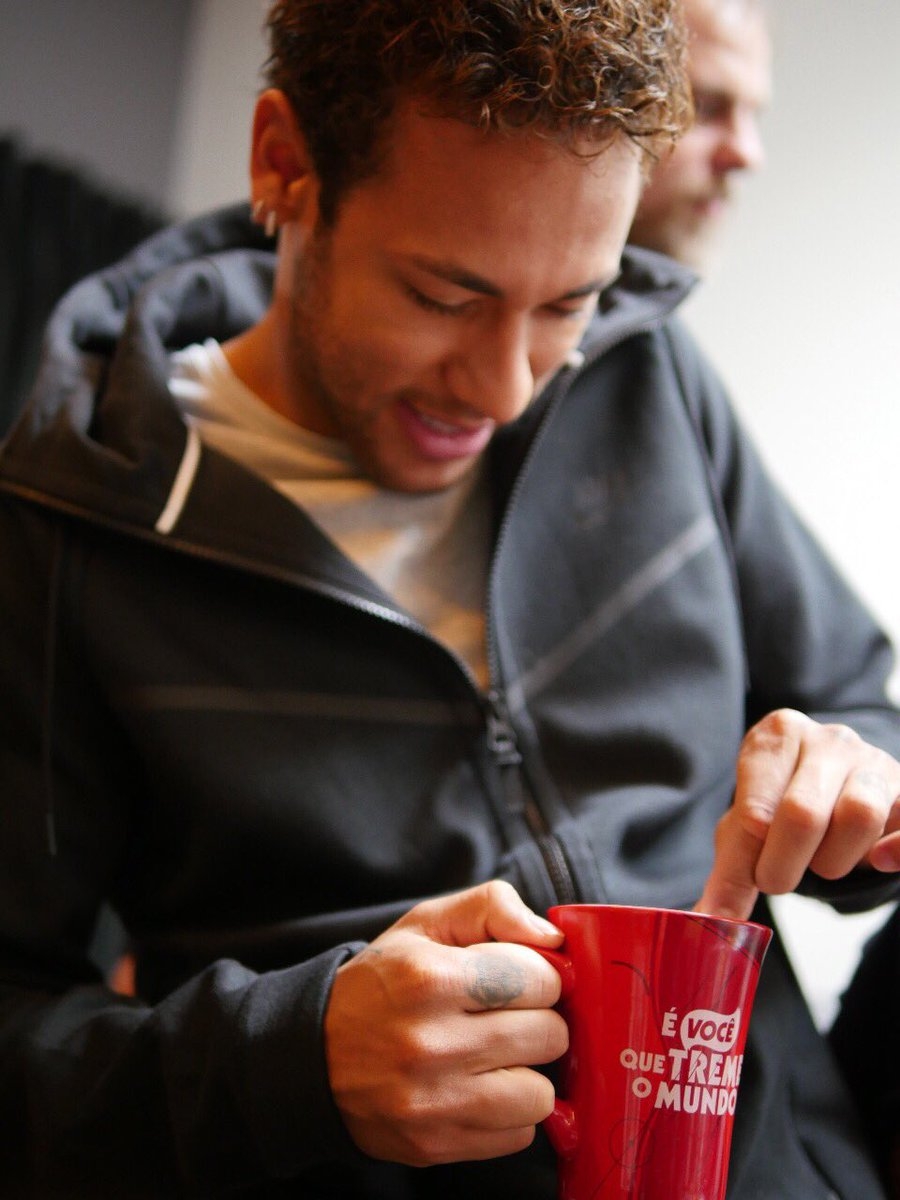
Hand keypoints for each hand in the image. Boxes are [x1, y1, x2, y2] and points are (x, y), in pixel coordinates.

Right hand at [323, 880, 566, 1165]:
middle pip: (549, 1035)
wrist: (314, 1057)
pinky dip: (510, 1112)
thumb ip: (493, 907)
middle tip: (509, 1016)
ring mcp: (433, 1101)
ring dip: (528, 1072)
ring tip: (498, 1056)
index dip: (539, 975)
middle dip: (538, 1020)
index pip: (540, 979)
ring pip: (541, 1093)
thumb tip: (553, 940)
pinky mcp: (436, 1145)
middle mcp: (431, 1042)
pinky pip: (519, 1134)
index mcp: (429, 978)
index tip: (520, 979)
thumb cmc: (383, 982)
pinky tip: (480, 1088)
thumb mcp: (426, 923)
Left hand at [696, 708, 899, 919]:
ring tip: (823, 860)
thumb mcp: (747, 829)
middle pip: (804, 813)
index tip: (756, 875)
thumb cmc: (780, 805)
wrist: (837, 783)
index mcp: (779, 735)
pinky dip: (896, 851)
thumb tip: (710, 921)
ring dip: (836, 858)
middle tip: (777, 882)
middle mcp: (828, 740)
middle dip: (786, 864)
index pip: (757, 807)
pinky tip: (878, 860)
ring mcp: (874, 762)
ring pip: (859, 814)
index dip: (755, 855)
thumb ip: (730, 873)